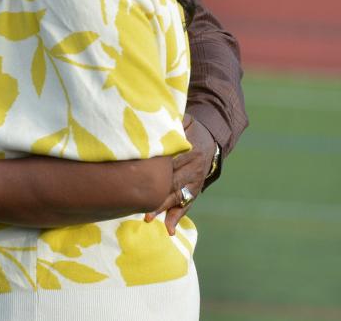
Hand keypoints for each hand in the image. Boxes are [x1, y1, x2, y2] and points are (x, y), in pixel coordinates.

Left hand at [145, 113, 216, 234]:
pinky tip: (169, 230)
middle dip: (157, 194)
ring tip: (148, 218)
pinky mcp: (196, 189)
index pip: (172, 162)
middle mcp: (194, 167)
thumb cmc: (189, 127)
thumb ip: (171, 123)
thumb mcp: (184, 120)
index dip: (159, 170)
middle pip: (173, 182)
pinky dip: (178, 217)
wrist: (212, 137)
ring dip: (164, 208)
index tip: (142, 177)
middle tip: (139, 204)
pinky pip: (187, 204)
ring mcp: (195, 180)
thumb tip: (153, 121)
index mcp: (190, 149)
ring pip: (178, 196)